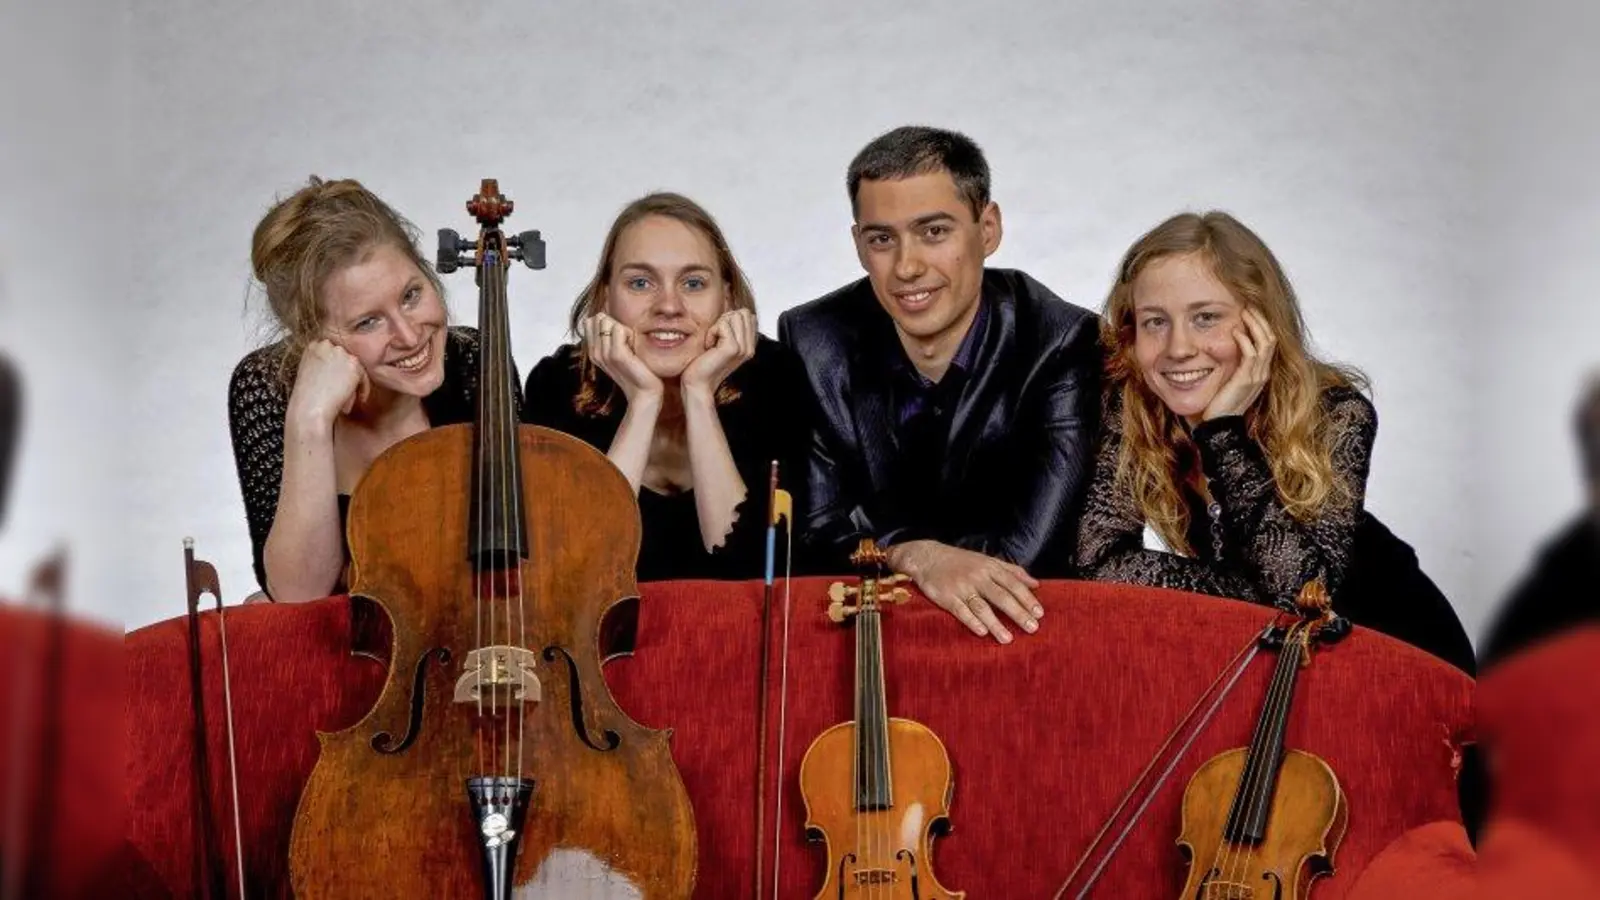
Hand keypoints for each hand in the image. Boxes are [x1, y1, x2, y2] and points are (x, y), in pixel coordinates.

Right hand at [288, 339, 367, 427]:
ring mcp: (340, 352)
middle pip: (345, 357)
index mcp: (312, 346)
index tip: (337, 379)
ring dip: (353, 382)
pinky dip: (363, 388)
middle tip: (342, 390)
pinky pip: (364, 376)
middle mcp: (326, 345)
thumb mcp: (309, 374)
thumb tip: (340, 370)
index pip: (331, 351)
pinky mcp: (353, 363)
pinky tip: (359, 400)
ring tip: (347, 398)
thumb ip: (323, 365)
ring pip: (354, 367)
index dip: (336, 366)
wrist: (310, 408)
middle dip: (346, 374)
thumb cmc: (307, 399)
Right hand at [583, 313, 662, 403]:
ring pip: (607, 321)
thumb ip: (610, 335)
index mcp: (593, 351)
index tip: (620, 339)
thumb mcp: (619, 351)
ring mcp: (604, 354)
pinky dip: (629, 333)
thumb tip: (606, 316)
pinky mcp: (616, 355)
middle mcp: (595, 352)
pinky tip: (634, 348)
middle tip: (627, 343)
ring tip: (631, 346)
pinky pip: (619, 328)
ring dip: (624, 329)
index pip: (590, 321)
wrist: (643, 392)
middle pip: (599, 318)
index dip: (608, 322)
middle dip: (615, 324)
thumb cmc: (635, 371)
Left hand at [681, 309, 755, 398]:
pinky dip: (712, 332)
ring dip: (718, 325)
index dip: (730, 319)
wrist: (697, 383)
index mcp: (749, 346)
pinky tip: (709, 346)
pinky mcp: (733, 348)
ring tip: (712, 342)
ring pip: (735, 316)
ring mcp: (743, 348)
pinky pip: (723, 325)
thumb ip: (730, 328)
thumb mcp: (720, 343)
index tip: (720, 336)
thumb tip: (731, 312)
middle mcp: (749, 347)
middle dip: (725, 320)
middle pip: (743, 313)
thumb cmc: (703, 364)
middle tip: (715, 338)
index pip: (748, 315)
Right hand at [887, 540, 1042, 644]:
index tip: (1039, 613)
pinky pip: (961, 611)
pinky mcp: (947, 597)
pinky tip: (982, 632)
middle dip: (1018, 613)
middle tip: (1032, 628)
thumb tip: (1036, 583)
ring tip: (1008, 639)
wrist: (927, 557)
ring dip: (996, 624)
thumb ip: (1012, 571)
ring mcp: (962, 587)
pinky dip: (972, 622)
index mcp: (989, 567)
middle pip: (1001, 596)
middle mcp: (977, 577)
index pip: (1013, 583)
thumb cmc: (961, 561)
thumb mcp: (988, 561)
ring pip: (982, 607)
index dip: (1027, 598)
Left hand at [1202, 307, 1275, 420]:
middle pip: (1271, 338)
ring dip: (1255, 325)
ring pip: (1265, 343)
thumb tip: (1228, 345)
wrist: (1220, 425)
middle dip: (1261, 319)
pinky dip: (1245, 341)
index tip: (1251, 310)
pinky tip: (1236, 332)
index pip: (1269, 341)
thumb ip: (1235, 364)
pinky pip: (1251, 355)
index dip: (1262, 324)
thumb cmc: (1222, 402)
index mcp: (1261, 371)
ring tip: (1245, 311)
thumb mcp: (1231, 379)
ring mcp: (1257, 376)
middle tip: (1249, 305)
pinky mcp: (1246, 380)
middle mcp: (1263, 372)